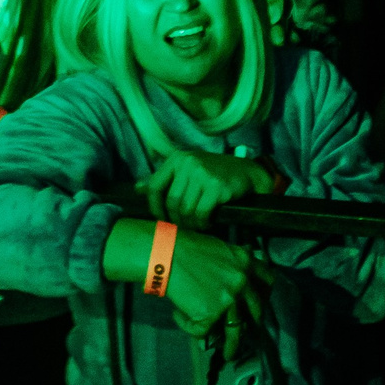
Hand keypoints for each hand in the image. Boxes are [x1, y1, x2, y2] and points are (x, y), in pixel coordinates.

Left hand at [142, 150, 281, 227]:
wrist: (247, 173)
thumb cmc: (213, 174)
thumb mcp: (187, 171)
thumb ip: (163, 180)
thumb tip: (136, 188)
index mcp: (177, 158)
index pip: (155, 186)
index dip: (155, 207)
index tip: (162, 219)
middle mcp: (188, 163)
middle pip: (172, 202)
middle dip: (177, 219)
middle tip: (186, 225)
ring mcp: (203, 174)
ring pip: (186, 209)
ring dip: (191, 223)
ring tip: (198, 224)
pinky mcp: (217, 187)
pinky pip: (201, 213)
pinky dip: (203, 223)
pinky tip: (209, 222)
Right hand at [162, 231, 266, 356]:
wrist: (167, 252)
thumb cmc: (187, 247)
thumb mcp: (220, 249)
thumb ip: (233, 263)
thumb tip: (235, 276)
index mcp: (245, 263)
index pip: (267, 281)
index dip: (265, 294)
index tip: (260, 302)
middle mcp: (242, 283)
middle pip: (256, 310)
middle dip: (253, 324)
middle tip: (249, 331)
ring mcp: (228, 301)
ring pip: (235, 331)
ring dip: (232, 346)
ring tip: (229, 355)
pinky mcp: (210, 314)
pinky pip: (202, 330)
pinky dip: (189, 326)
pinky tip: (178, 315)